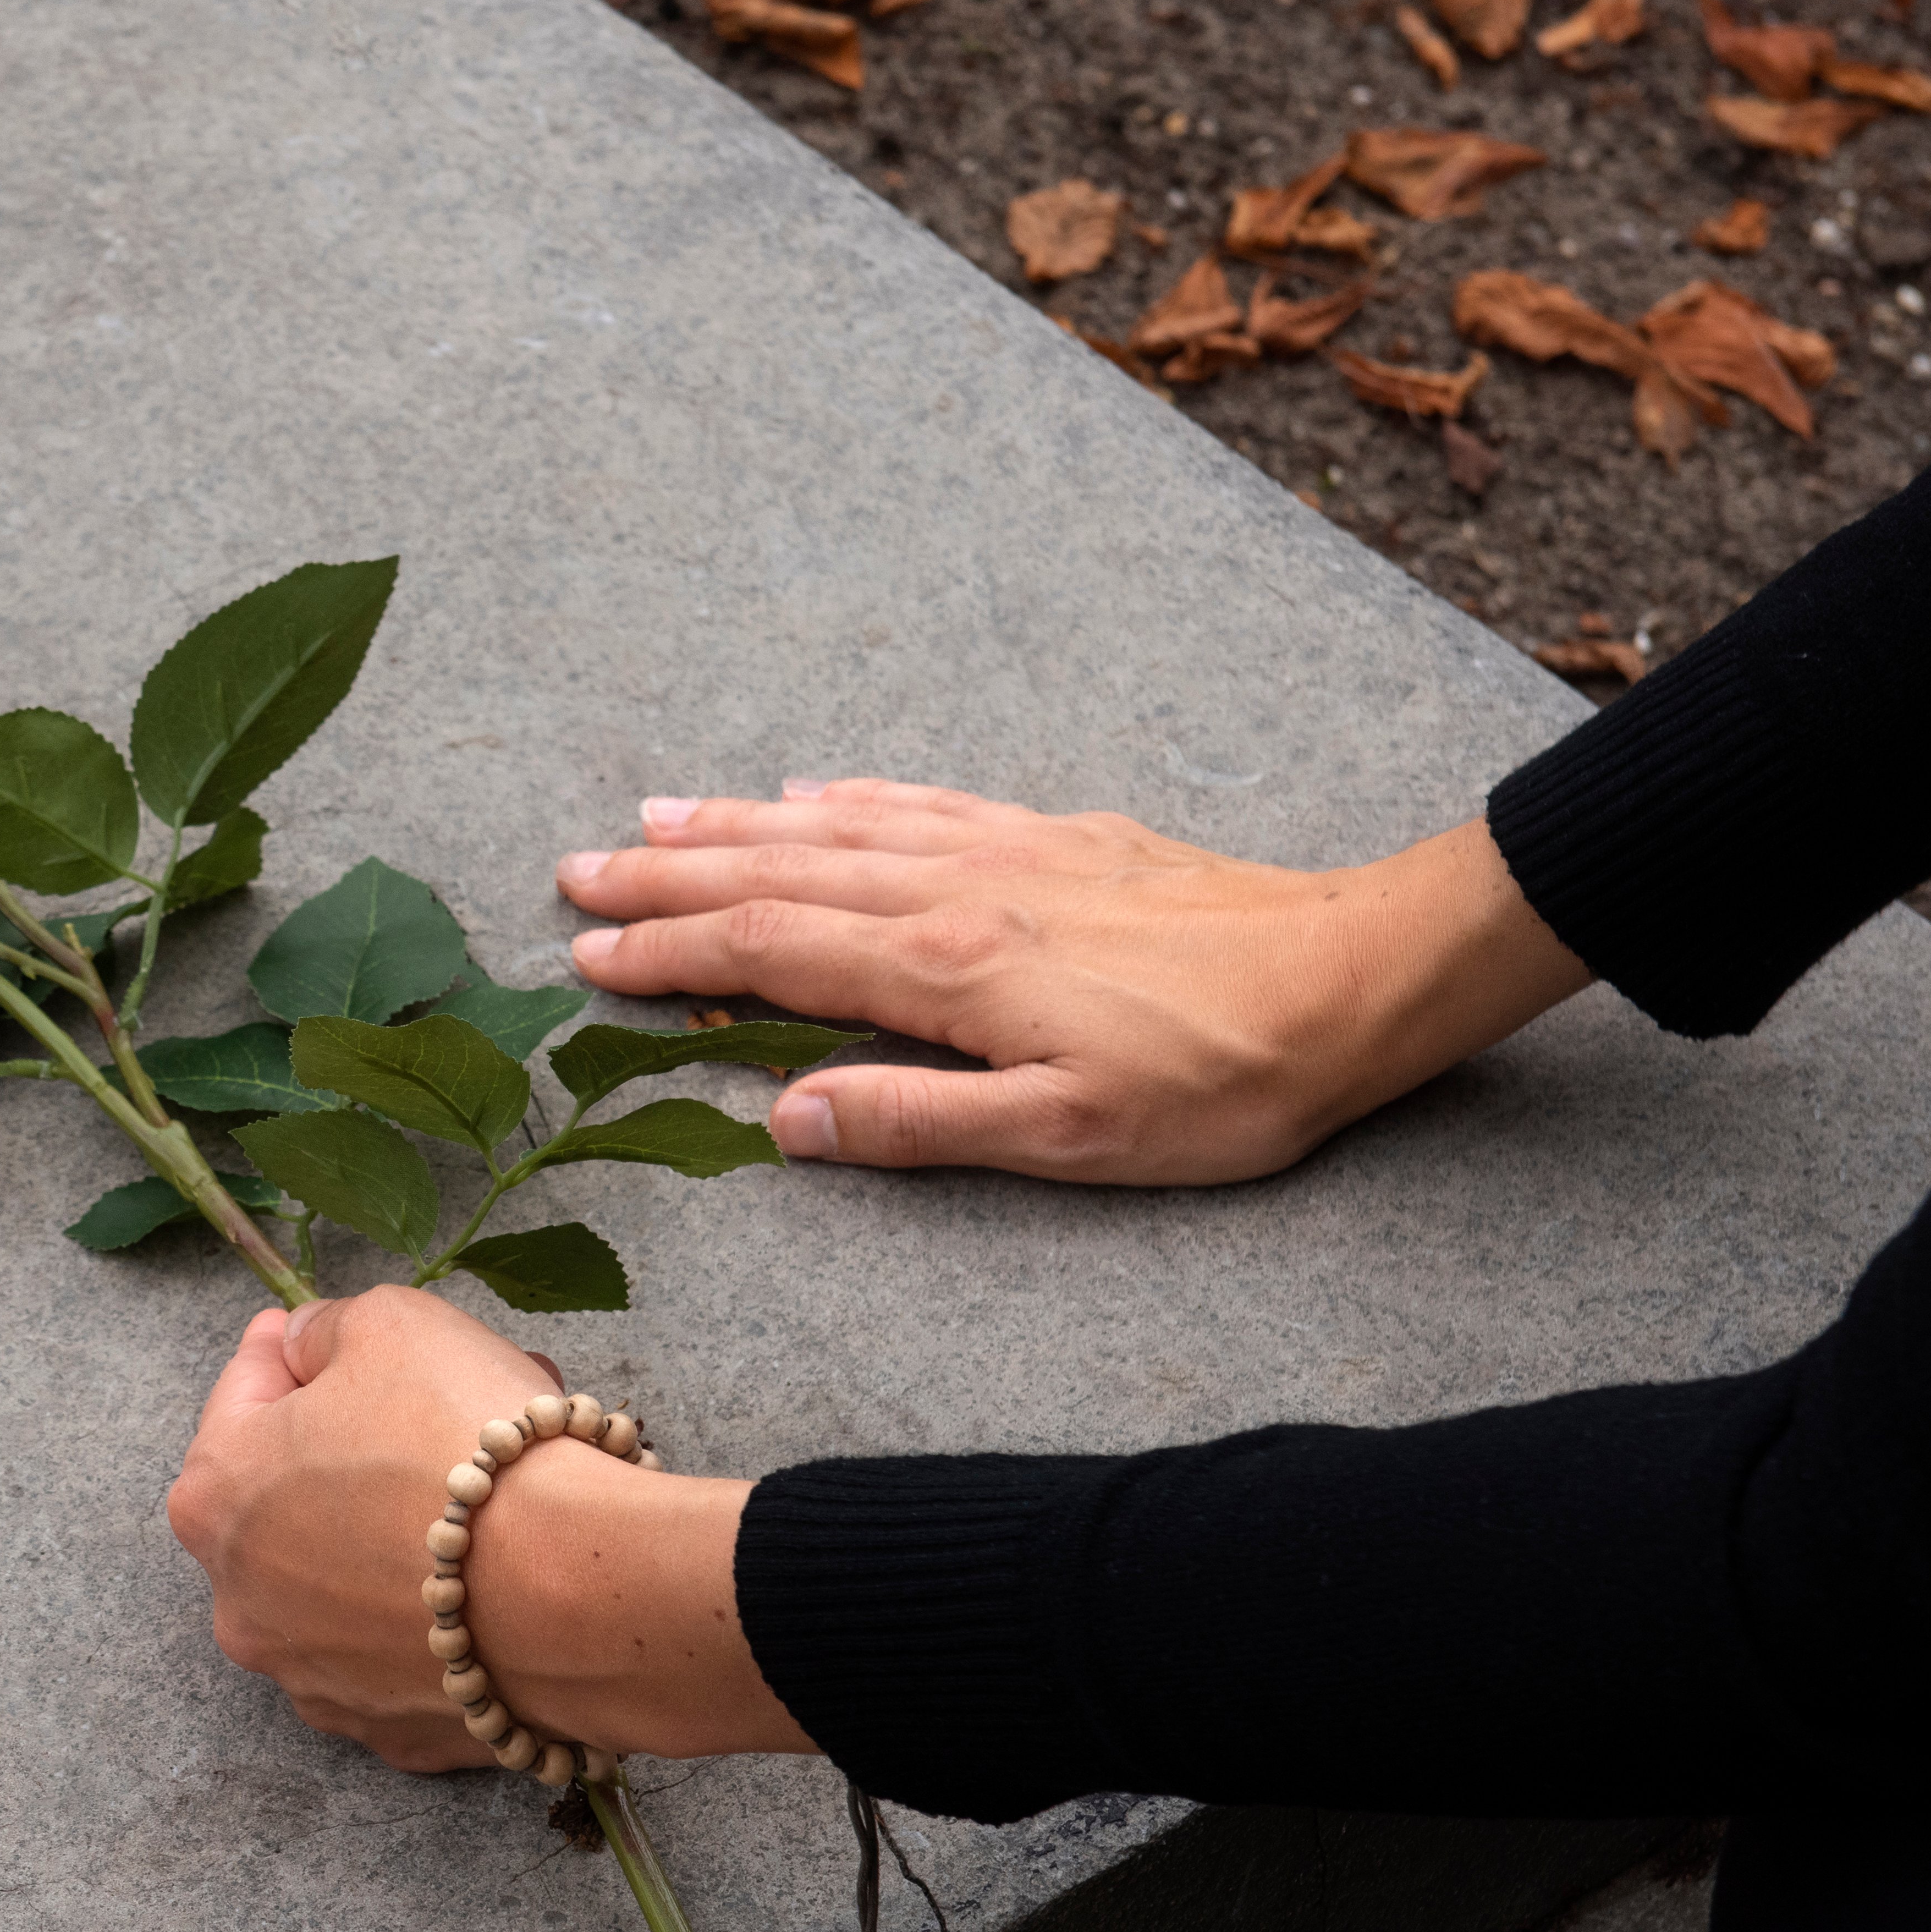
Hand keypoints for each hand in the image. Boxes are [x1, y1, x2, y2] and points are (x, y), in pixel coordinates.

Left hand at [166, 1286, 807, 1769]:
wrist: (576, 1590)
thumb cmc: (467, 1442)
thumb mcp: (390, 1323)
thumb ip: (327, 1329)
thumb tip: (309, 1347)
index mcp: (217, 1495)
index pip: (245, 1393)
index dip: (299, 1354)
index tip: (333, 1339)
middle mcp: (242, 1602)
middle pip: (296, 1497)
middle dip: (363, 1447)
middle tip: (440, 1410)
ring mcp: (314, 1680)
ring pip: (350, 1582)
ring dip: (396, 1533)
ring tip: (485, 1494)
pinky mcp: (391, 1732)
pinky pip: (407, 1652)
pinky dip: (437, 1615)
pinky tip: (493, 1581)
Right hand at [557, 781, 1590, 1184]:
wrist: (1356, 979)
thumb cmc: (1222, 1081)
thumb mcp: (1070, 1139)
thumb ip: (920, 1126)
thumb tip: (786, 1120)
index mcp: (948, 970)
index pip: (770, 952)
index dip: (669, 953)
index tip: (583, 955)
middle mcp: (959, 890)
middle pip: (781, 874)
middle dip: (669, 877)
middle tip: (575, 875)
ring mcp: (1008, 851)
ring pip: (836, 826)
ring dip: (734, 826)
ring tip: (652, 819)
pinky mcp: (1059, 836)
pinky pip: (922, 802)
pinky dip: (846, 797)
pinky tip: (806, 792)